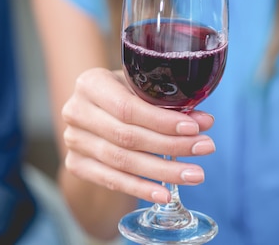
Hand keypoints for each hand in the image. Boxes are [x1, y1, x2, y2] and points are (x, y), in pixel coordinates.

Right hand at [62, 68, 214, 203]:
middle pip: (128, 137)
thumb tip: (205, 122)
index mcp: (90, 83)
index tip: (194, 128)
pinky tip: (165, 194)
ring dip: (163, 171)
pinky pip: (112, 181)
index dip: (162, 121)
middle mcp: (76, 111)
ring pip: (122, 162)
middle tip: (205, 148)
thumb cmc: (122, 91)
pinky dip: (141, 189)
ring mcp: (74, 141)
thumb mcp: (138, 86)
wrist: (93, 109)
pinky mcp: (76, 165)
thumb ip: (167, 100)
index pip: (128, 108)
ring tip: (194, 174)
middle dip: (171, 145)